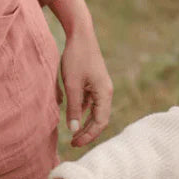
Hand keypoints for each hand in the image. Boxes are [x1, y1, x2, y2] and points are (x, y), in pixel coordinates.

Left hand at [60, 25, 112, 147]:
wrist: (81, 35)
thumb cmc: (76, 58)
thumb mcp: (72, 84)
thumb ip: (73, 107)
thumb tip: (73, 129)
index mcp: (104, 93)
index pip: (100, 122)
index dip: (89, 135)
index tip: (75, 143)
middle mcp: (106, 92)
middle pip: (99, 119)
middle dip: (88, 132)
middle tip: (73, 143)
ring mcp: (100, 88)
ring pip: (95, 112)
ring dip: (85, 123)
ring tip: (73, 134)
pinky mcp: (93, 83)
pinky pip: (90, 103)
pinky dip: (82, 112)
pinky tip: (72, 117)